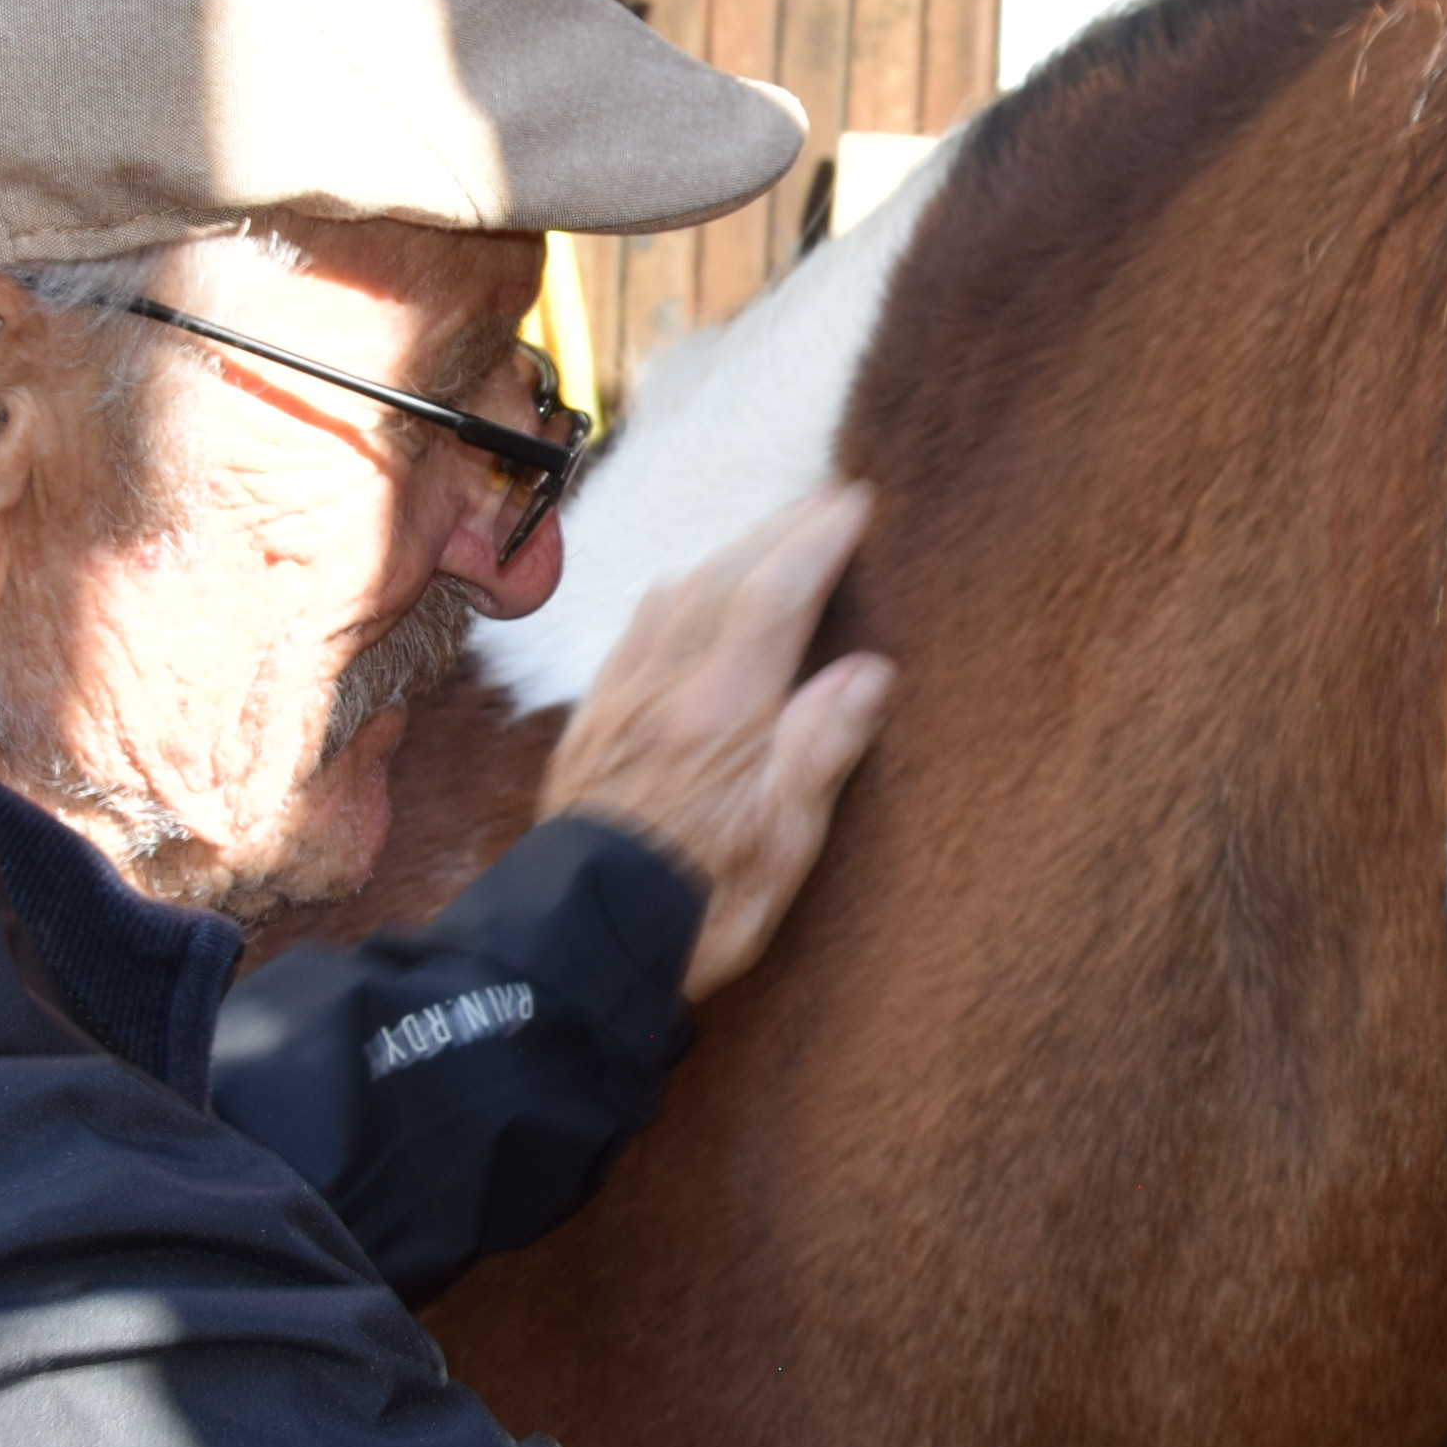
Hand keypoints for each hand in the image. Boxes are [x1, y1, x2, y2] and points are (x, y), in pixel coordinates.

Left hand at [537, 480, 900, 1001]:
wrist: (577, 946)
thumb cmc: (694, 908)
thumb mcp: (781, 848)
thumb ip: (820, 750)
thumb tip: (869, 672)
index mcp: (722, 713)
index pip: (776, 597)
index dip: (817, 542)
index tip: (856, 503)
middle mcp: (666, 688)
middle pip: (724, 577)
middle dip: (779, 530)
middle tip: (827, 499)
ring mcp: (621, 700)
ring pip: (676, 595)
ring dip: (729, 553)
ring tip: (771, 537)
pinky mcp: (592, 722)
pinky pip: (636, 630)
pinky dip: (677, 593)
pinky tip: (685, 595)